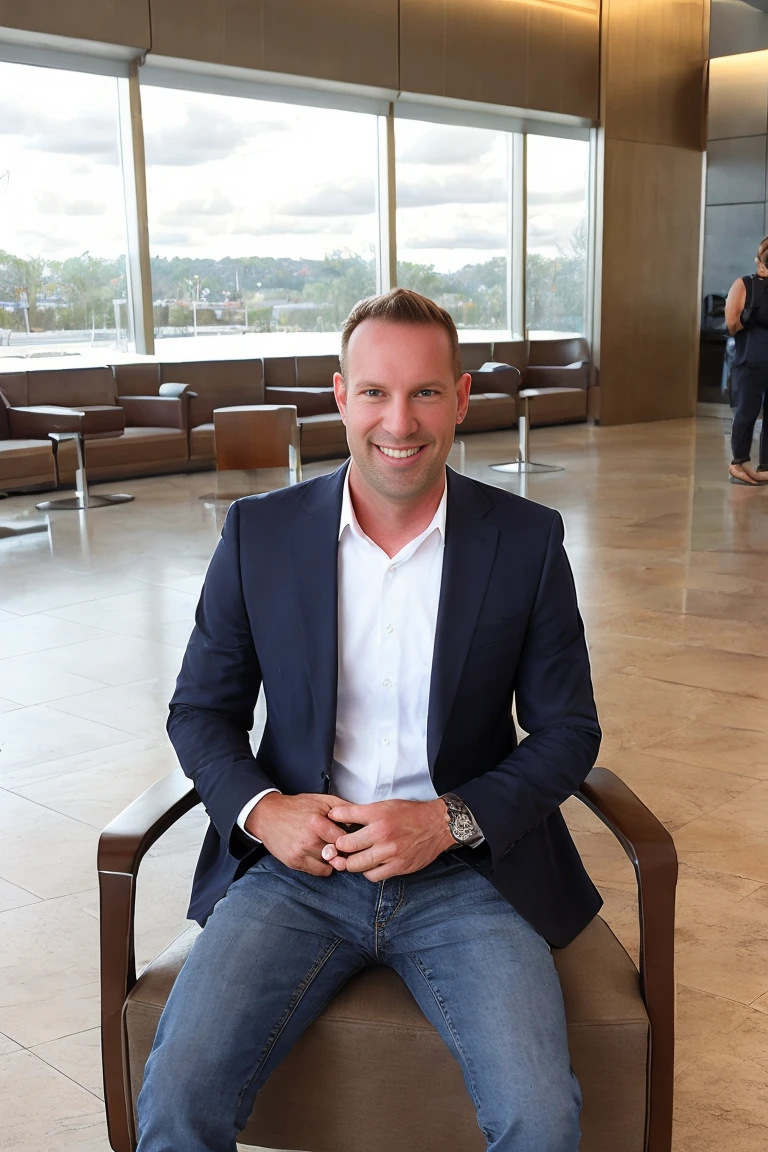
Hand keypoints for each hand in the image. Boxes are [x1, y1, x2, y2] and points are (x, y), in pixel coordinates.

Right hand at [245, 792, 348, 876]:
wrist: (268, 815)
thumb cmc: (296, 807)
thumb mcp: (321, 800)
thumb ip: (342, 807)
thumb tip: (361, 817)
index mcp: (316, 823)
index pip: (344, 839)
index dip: (351, 839)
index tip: (353, 838)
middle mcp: (308, 840)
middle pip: (338, 853)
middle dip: (342, 850)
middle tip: (342, 845)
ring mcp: (300, 853)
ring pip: (330, 864)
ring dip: (333, 858)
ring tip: (330, 848)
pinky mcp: (294, 862)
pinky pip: (318, 871)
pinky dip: (323, 865)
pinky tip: (321, 855)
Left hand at [325, 798, 454, 880]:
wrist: (437, 825)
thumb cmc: (410, 814)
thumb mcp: (385, 805)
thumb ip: (361, 812)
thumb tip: (336, 815)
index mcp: (378, 815)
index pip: (345, 817)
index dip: (333, 823)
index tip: (330, 826)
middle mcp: (382, 834)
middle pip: (346, 847)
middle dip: (338, 848)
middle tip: (338, 848)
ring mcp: (390, 853)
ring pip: (357, 865)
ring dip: (351, 863)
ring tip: (352, 858)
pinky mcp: (398, 867)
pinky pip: (373, 876)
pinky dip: (367, 872)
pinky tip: (369, 865)